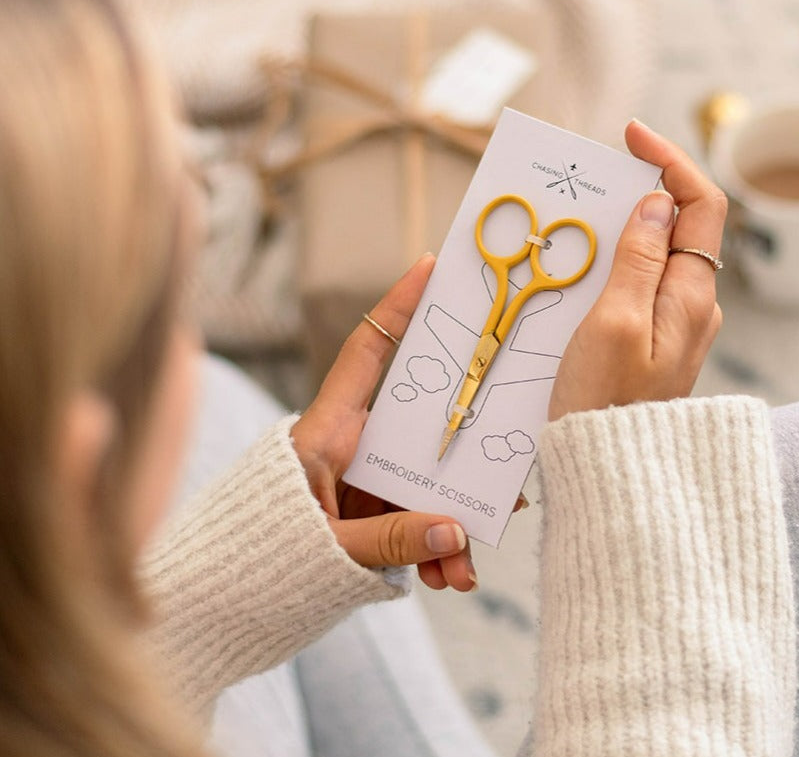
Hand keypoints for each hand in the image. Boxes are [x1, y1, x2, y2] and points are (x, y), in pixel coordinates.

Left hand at [290, 254, 476, 591]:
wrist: (228, 593)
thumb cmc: (261, 550)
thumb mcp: (329, 545)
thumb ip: (392, 539)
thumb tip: (458, 532)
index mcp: (329, 429)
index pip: (367, 351)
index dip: (398, 306)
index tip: (430, 268)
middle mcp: (352, 443)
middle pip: (422, 432)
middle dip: (462, 467)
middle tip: (507, 490)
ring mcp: (362, 478)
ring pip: (424, 485)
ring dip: (450, 529)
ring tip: (464, 574)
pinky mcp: (368, 511)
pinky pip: (413, 520)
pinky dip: (432, 551)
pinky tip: (446, 581)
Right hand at [549, 119, 726, 419]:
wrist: (606, 469)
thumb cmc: (603, 402)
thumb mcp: (612, 322)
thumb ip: (637, 259)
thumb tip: (657, 201)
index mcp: (690, 297)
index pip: (699, 205)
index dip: (669, 161)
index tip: (630, 136)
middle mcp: (690, 307)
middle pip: (676, 227)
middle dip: (638, 193)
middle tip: (591, 183)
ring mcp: (671, 327)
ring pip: (652, 257)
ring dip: (618, 232)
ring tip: (575, 228)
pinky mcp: (649, 343)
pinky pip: (636, 287)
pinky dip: (611, 266)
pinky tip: (578, 273)